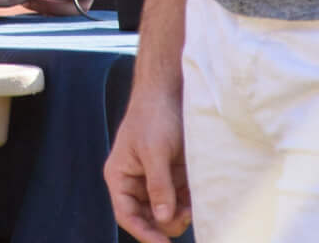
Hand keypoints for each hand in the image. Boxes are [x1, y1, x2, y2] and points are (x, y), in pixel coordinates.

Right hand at [105, 76, 192, 239]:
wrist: (171, 89)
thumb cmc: (153, 115)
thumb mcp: (154, 151)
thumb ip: (158, 186)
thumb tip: (163, 218)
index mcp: (120, 176)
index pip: (127, 214)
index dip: (144, 232)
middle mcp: (136, 181)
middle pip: (148, 217)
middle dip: (166, 222)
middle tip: (185, 217)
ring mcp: (156, 179)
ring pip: (167, 211)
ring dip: (181, 213)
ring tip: (193, 206)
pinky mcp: (175, 175)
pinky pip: (182, 199)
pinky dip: (191, 203)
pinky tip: (198, 199)